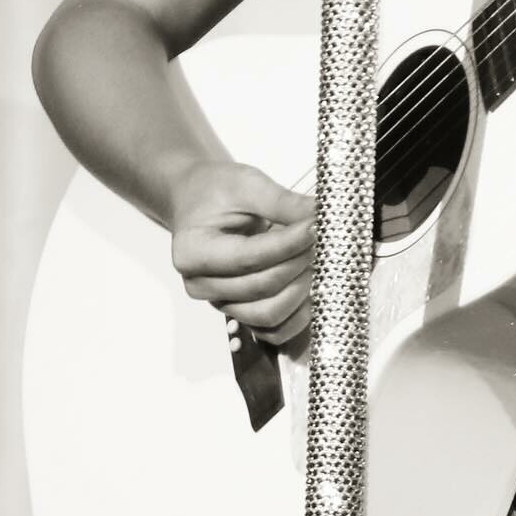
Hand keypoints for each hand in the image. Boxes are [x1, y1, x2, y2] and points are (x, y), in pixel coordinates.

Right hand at [170, 160, 315, 347]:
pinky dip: (299, 315)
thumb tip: (320, 215)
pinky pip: (274, 331)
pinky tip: (312, 286)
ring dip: (302, 290)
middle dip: (298, 263)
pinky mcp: (241, 312)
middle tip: (322, 238)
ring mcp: (221, 303)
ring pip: (269, 315)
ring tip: (317, 259)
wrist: (200, 201)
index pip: (248, 257)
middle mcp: (201, 285)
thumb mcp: (247, 184)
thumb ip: (283, 202)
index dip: (288, 244)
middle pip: (261, 288)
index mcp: (193, 252)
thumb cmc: (216, 192)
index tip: (316, 226)